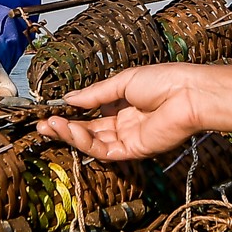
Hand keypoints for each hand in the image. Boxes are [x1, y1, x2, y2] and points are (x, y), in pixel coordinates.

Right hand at [35, 64, 205, 159]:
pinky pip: (103, 150)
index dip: (72, 114)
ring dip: (69, 135)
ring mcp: (128, 139)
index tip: (52, 110)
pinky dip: (84, 142)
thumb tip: (69, 99)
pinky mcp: (133, 151)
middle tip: (41, 125)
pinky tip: (69, 130)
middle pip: (89, 130)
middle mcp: (124, 124)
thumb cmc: (164, 80)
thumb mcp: (123, 82)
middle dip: (64, 128)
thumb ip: (96, 94)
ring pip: (92, 142)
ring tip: (49, 126)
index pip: (92, 113)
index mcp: (124, 105)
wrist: (189, 94)